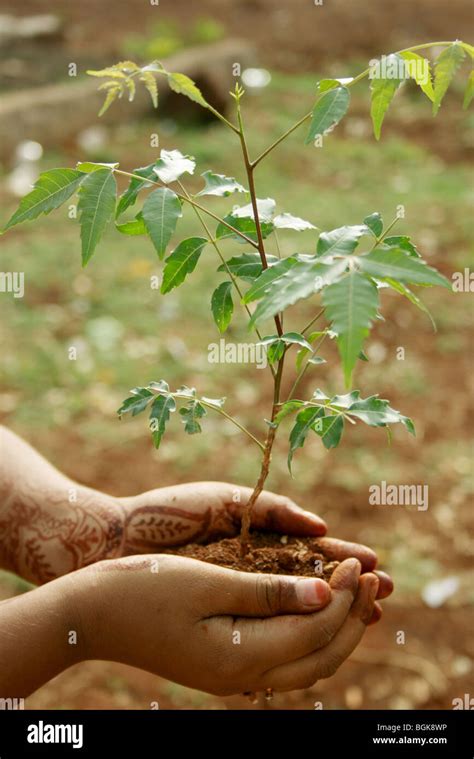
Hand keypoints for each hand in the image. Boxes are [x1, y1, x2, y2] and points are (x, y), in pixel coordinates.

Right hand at [73, 554, 378, 695]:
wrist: (91, 615)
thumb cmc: (143, 588)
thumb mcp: (208, 582)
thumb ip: (269, 593)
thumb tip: (324, 594)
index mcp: (241, 655)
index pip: (314, 629)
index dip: (343, 596)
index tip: (358, 561)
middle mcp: (243, 676)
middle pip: (320, 657)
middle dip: (352, 620)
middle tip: (371, 579)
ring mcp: (233, 676)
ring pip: (306, 665)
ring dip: (336, 631)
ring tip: (355, 595)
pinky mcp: (224, 665)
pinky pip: (284, 659)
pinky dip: (309, 636)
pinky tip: (313, 609)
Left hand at [119, 482, 392, 620]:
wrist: (122, 538)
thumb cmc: (173, 512)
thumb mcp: (230, 501)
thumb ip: (274, 511)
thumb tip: (320, 529)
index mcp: (260, 537)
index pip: (313, 552)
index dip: (344, 561)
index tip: (375, 566)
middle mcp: (256, 568)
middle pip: (314, 581)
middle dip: (349, 588)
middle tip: (385, 595)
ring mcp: (240, 592)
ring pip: (297, 604)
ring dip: (333, 610)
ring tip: (368, 615)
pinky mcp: (223, 611)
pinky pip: (268, 621)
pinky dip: (297, 625)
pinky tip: (322, 632)